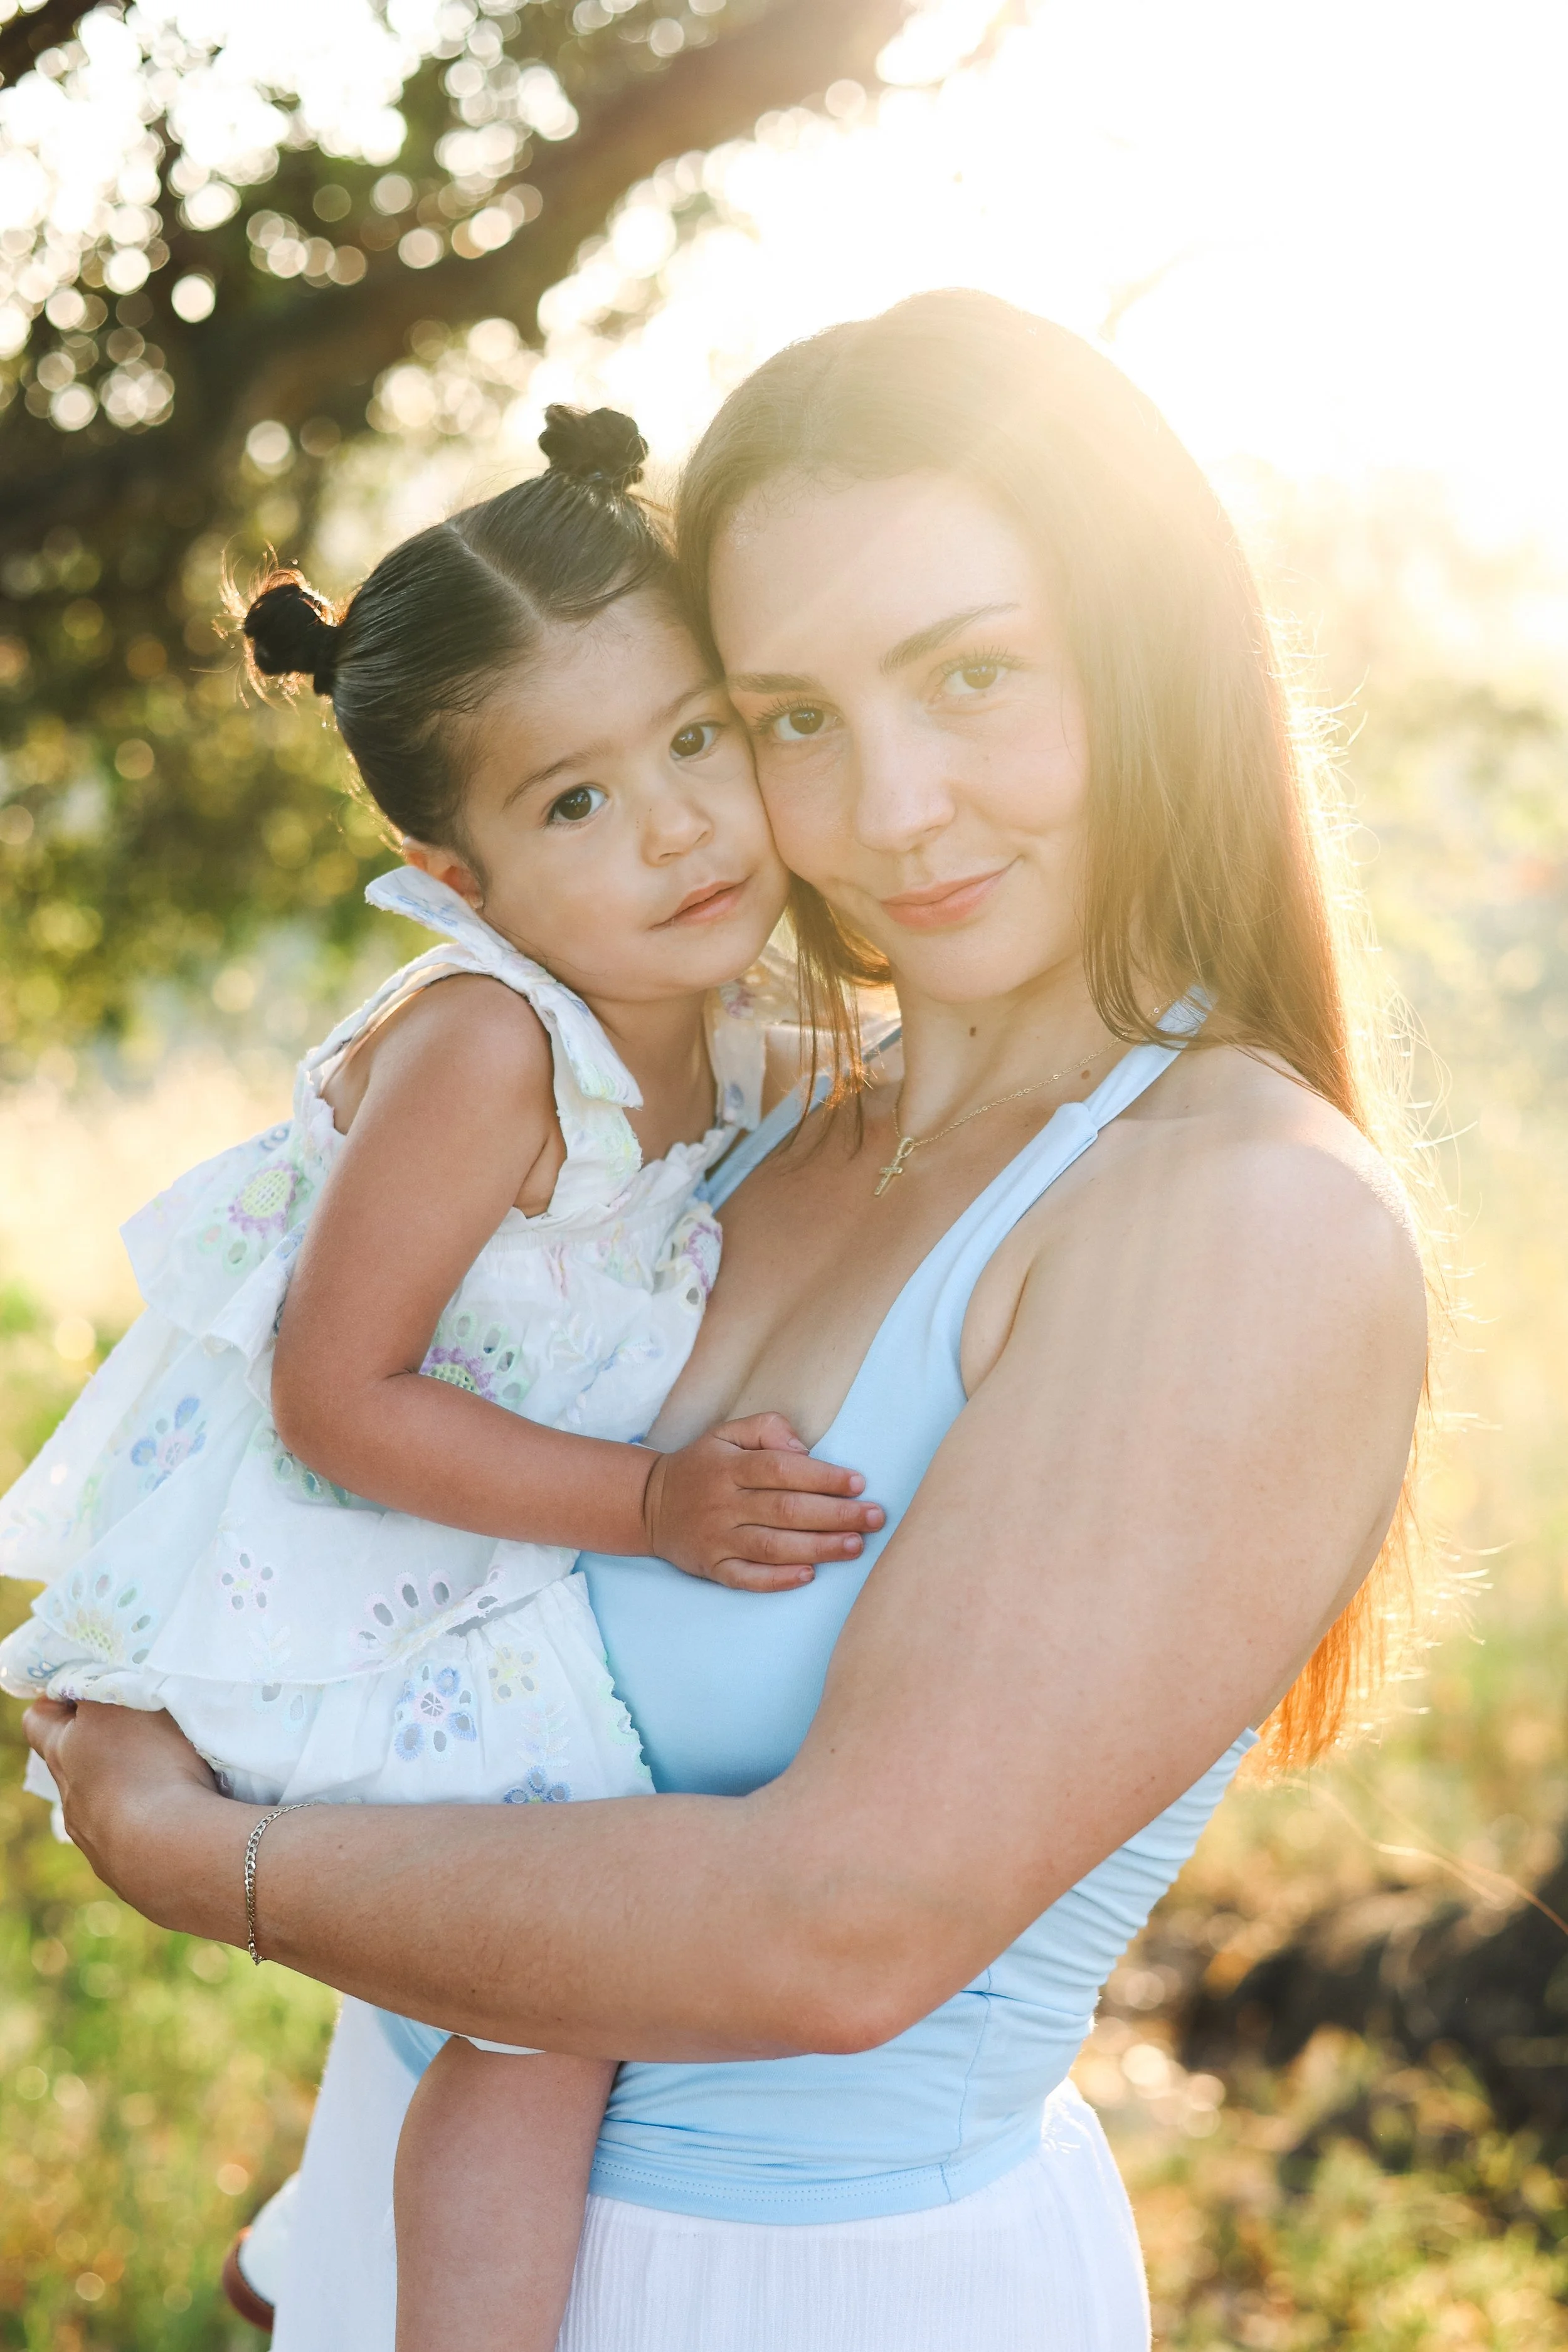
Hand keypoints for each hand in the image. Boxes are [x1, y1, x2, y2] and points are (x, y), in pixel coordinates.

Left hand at [22, 1698, 239, 1936]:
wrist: (173, 1851)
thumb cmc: (147, 1763)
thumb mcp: (120, 1701)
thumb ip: (98, 1686)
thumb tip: (84, 1685)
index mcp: (62, 1754)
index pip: (38, 1721)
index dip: (55, 1700)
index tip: (83, 1687)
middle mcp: (71, 1801)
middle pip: (72, 1764)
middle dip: (99, 1744)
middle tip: (137, 1726)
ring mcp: (97, 1843)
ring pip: (103, 1805)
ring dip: (126, 1787)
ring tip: (167, 1775)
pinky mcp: (129, 1874)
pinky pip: (135, 1838)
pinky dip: (150, 1823)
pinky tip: (178, 1817)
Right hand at [640, 1413, 883, 1591]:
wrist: (649, 1504)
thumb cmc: (703, 1466)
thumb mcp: (726, 1433)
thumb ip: (767, 1428)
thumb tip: (805, 1449)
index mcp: (729, 1466)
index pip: (782, 1470)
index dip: (822, 1477)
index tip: (858, 1483)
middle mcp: (723, 1503)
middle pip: (785, 1510)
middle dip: (835, 1515)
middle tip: (874, 1518)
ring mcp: (717, 1539)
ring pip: (772, 1547)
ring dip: (818, 1548)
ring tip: (856, 1546)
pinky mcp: (712, 1567)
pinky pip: (746, 1579)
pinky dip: (777, 1580)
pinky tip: (809, 1576)